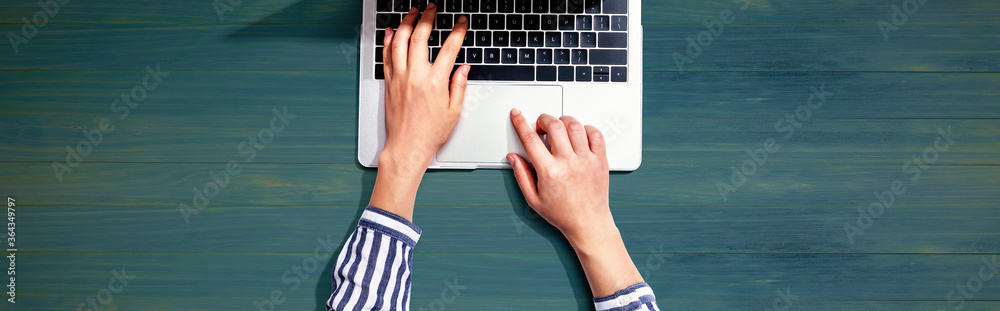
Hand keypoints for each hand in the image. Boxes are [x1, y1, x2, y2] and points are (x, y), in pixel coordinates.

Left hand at [381, 3, 469, 169]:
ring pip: (400, 42)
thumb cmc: (429, 133)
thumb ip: (459, 85)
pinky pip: (386, 55)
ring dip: (407, 23)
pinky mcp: (389, 82)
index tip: (461, 23)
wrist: (407, 147)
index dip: (457, 32)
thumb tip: (463, 68)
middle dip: (427, 18)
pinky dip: (389, 40)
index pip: (449, 48)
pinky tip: (393, 31)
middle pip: (420, 37)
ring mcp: (399, 78)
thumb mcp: (454, 111)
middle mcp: (415, 76)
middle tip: (432, 9)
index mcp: (435, 82)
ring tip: (413, 12)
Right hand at [508, 109, 643, 297]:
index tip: (517, 115)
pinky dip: (586, 129)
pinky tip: (579, 136)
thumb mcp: (533, 199)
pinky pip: (595, 134)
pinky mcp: (600, 160)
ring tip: (560, 131)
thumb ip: (522, 175)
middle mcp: (569, 163)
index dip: (521, 123)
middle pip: (554, 125)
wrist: (588, 223)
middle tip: (541, 127)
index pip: (530, 139)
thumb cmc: (563, 214)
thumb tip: (514, 157)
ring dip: (563, 122)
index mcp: (550, 172)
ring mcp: (586, 160)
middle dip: (543, 120)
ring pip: (574, 125)